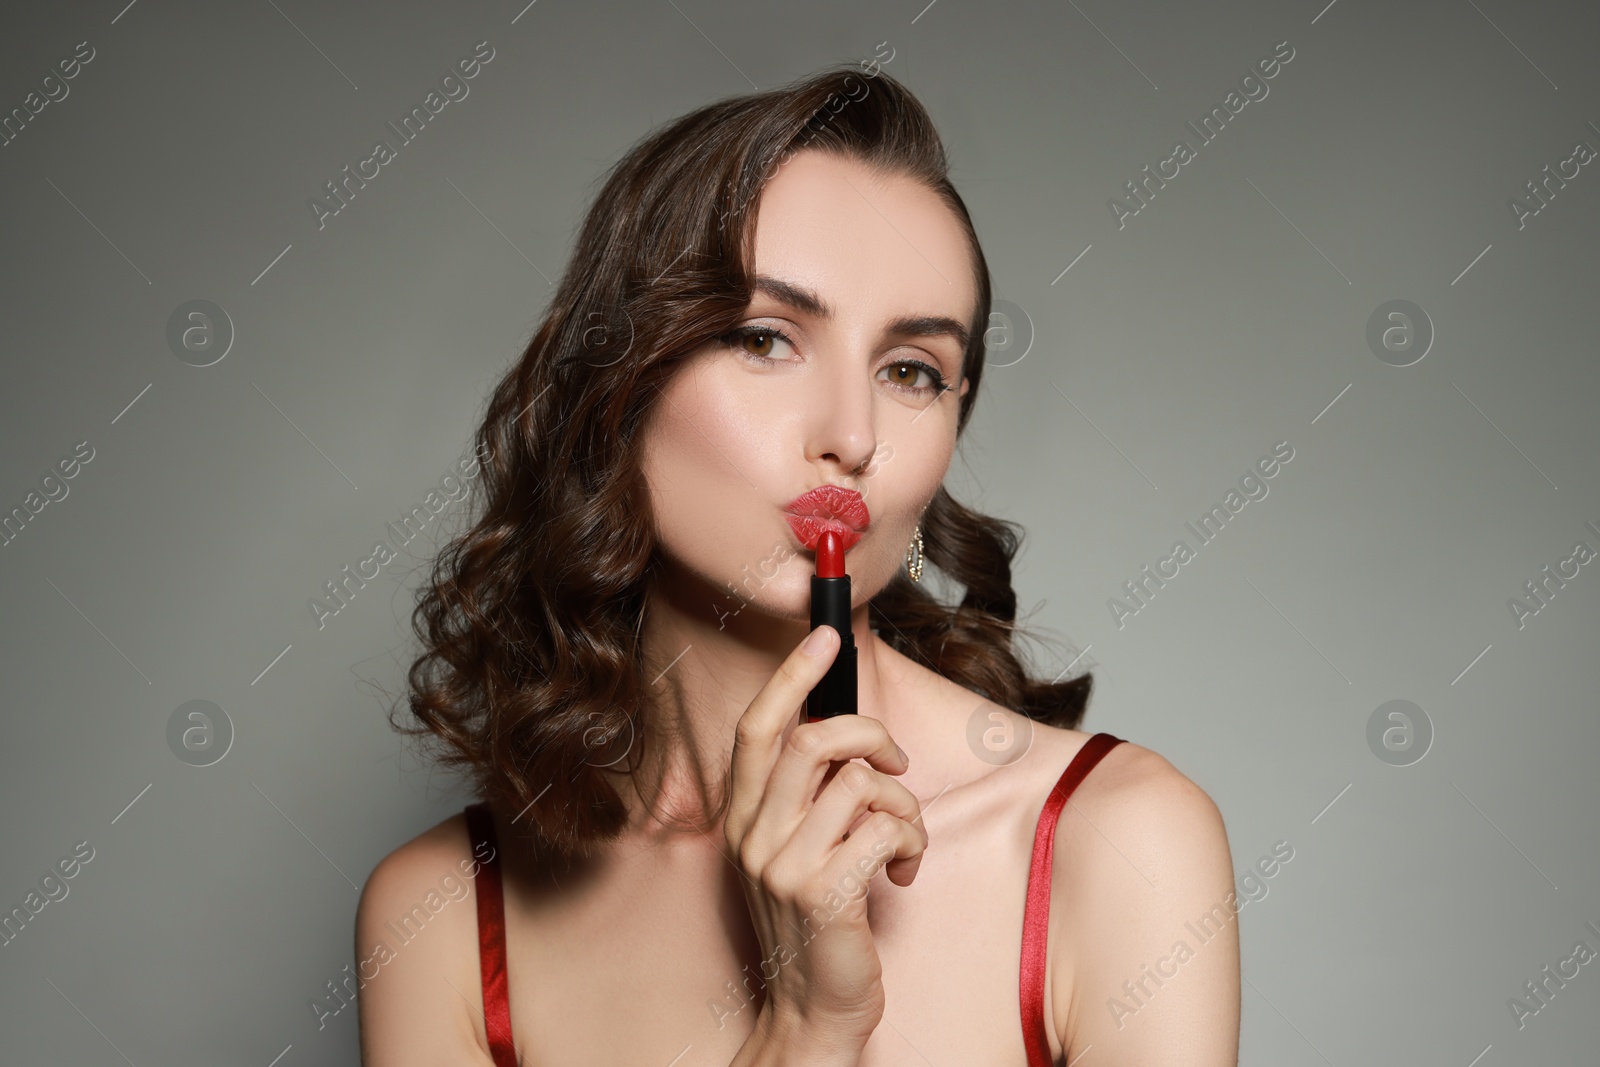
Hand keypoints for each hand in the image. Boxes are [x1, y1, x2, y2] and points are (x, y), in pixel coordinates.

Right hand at [724, 625, 928, 1055]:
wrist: (812, 1012)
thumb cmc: (816, 926)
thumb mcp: (794, 853)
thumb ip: (807, 797)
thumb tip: (849, 736)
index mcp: (744, 818)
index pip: (758, 728)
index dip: (791, 674)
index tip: (825, 635)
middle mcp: (754, 835)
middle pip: (814, 739)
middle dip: (870, 735)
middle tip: (896, 764)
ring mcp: (784, 864)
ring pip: (862, 784)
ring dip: (903, 807)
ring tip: (901, 840)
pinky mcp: (823, 892)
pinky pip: (886, 829)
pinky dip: (911, 843)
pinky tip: (902, 872)